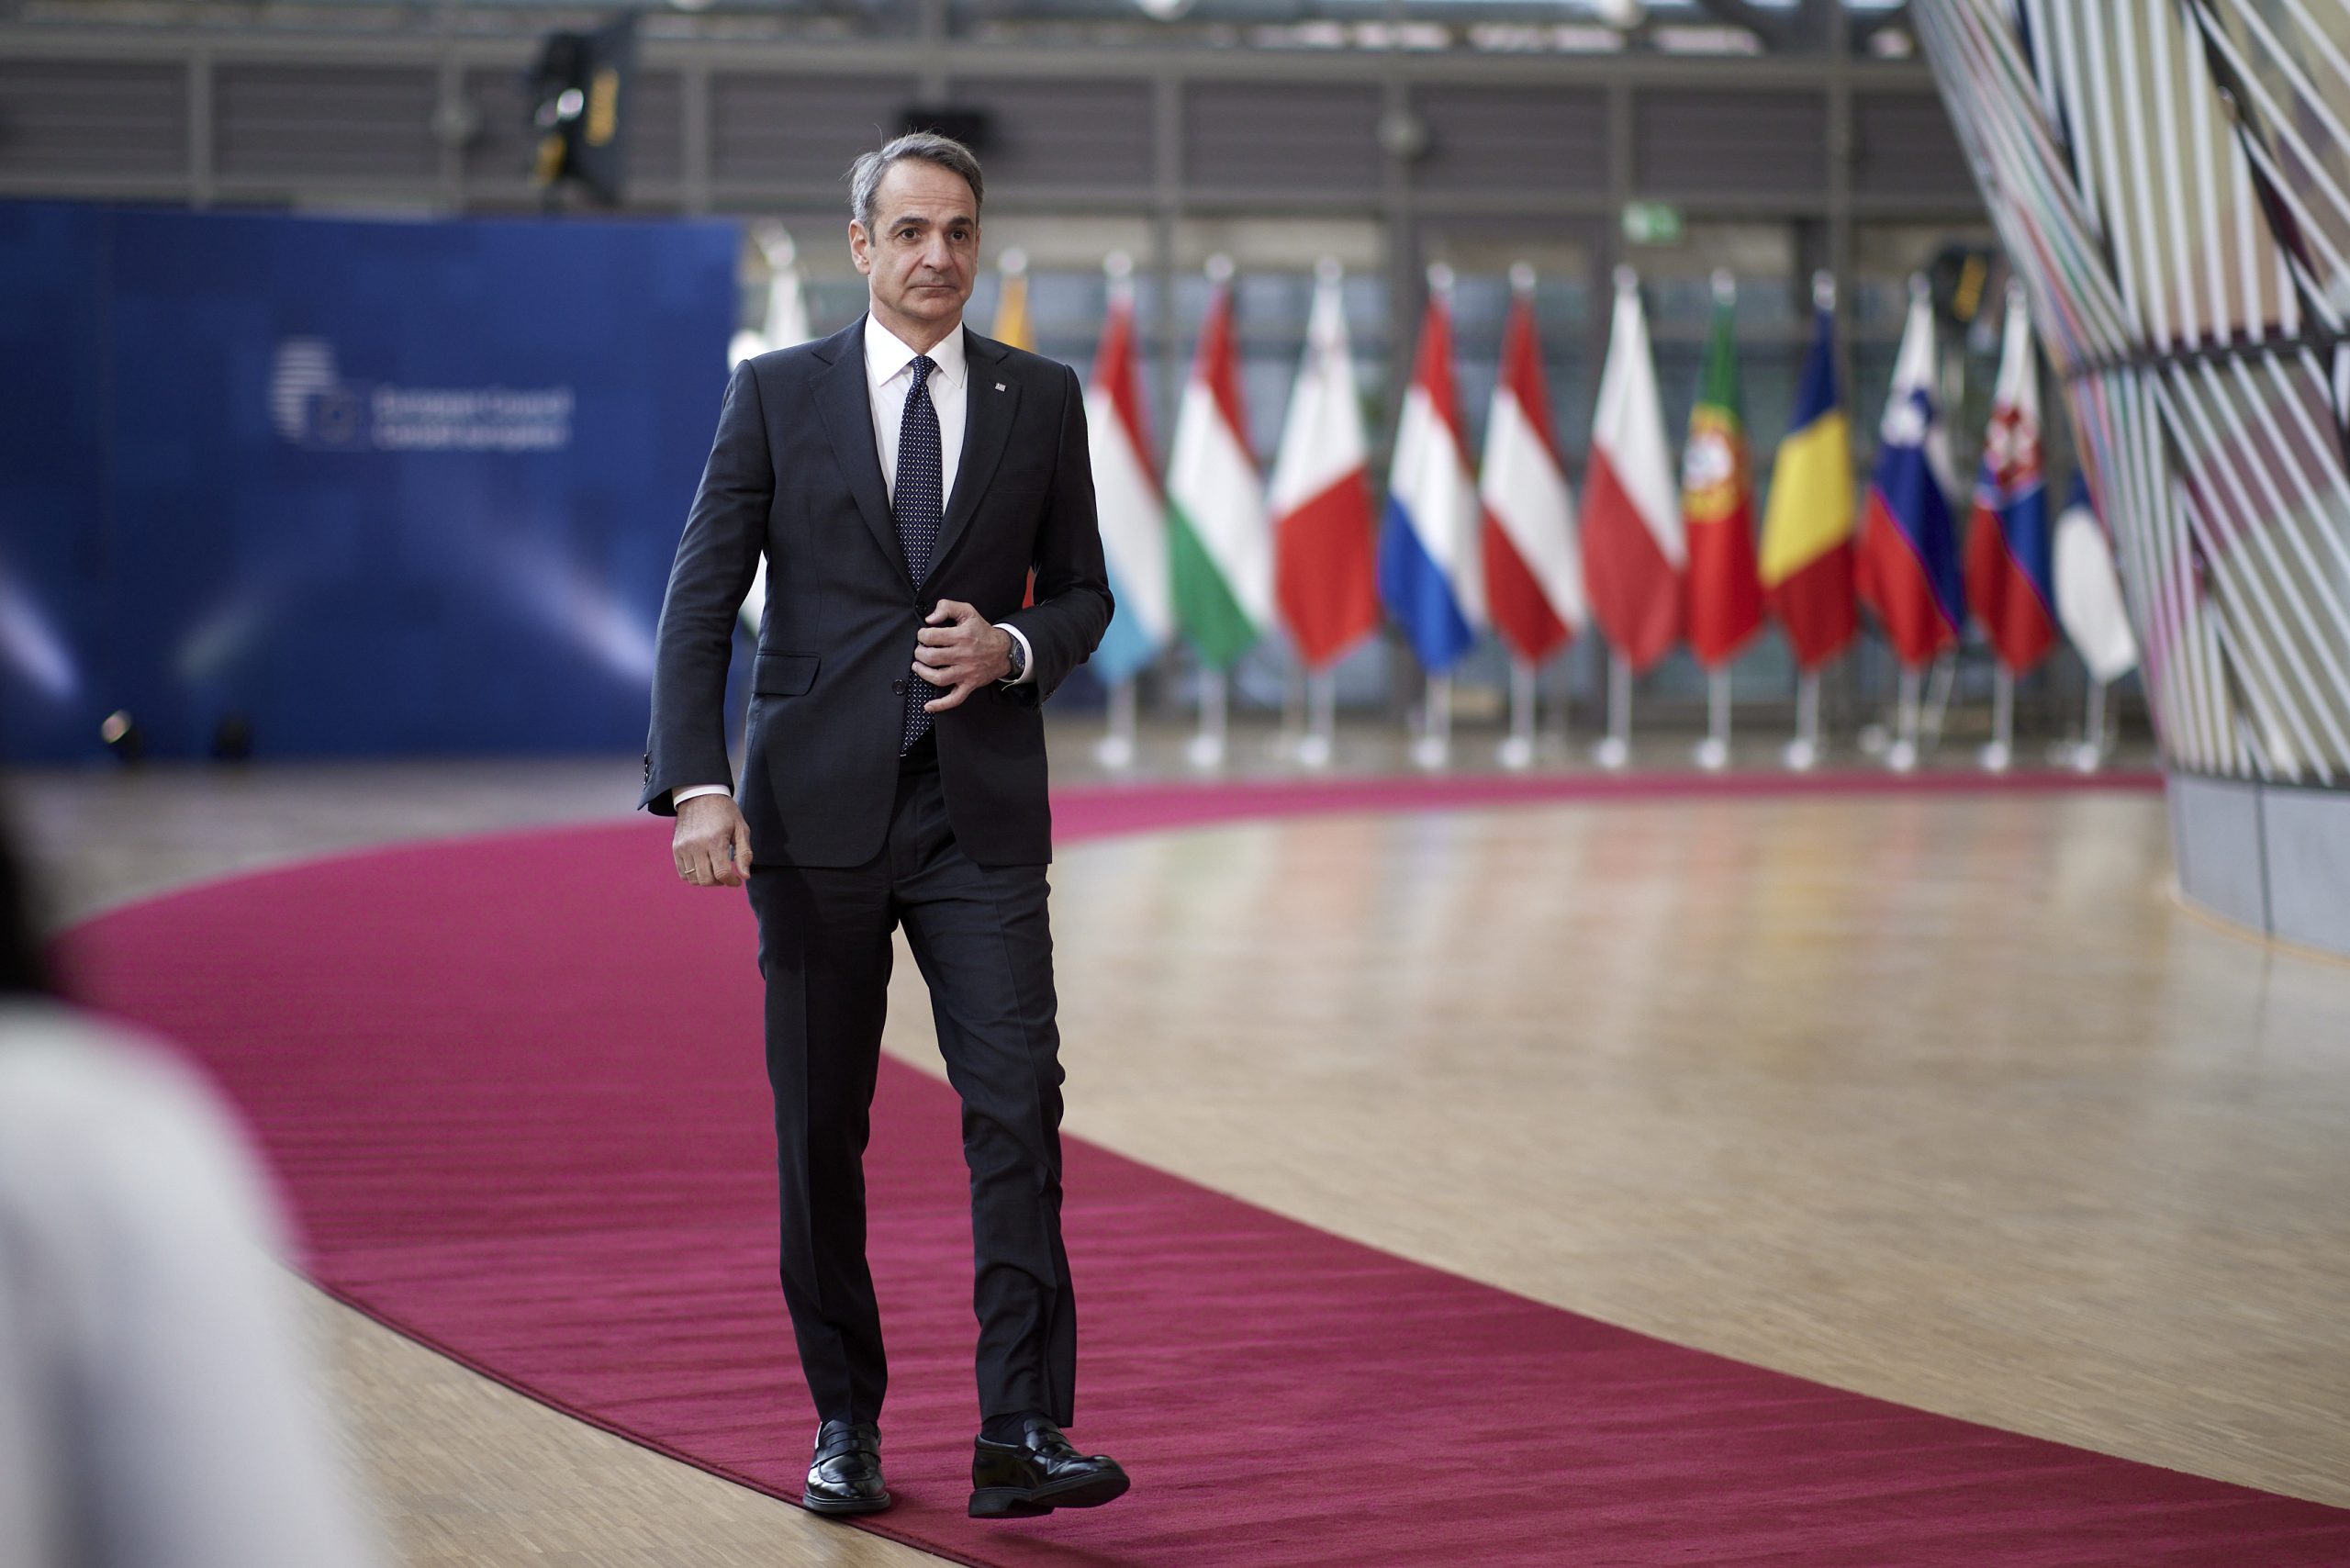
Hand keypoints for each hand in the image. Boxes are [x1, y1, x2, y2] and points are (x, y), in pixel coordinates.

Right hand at [673, 794, 752, 887]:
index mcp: (715, 840)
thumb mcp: (741, 828)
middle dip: (720, 883)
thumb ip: (744, 854)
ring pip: (694, 879)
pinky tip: (704, 867)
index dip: (732, 882)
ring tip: (715, 871)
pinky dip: (694, 876)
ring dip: (707, 880)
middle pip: (706, 880)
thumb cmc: (725, 812)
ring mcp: (684, 847)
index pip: (722, 873)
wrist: (700, 795)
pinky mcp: (676, 848)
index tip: (737, 880)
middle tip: (727, 876)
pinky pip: (683, 873)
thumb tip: (745, 876)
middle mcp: (697, 845)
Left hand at [913, 600, 1011, 714]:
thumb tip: (930, 619)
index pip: (932, 637)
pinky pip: (954, 699)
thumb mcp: (967, 611)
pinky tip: (928, 706)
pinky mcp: (969, 685)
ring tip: (918, 666)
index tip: (923, 635)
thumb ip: (947, 607)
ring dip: (923, 673)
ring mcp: (966, 672)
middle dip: (919, 653)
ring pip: (938, 678)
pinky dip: (940, 704)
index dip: (922, 635)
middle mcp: (963, 655)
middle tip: (920, 650)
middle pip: (931, 657)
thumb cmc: (982, 631)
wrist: (1004, 650)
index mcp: (962, 636)